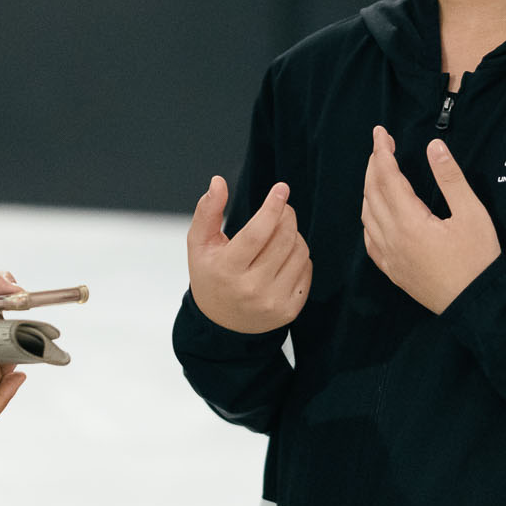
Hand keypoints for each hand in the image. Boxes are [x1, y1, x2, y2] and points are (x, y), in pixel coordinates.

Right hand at [187, 177, 312, 333]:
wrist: (221, 323)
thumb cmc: (210, 275)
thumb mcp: (199, 244)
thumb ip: (207, 211)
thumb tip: (218, 182)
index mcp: (227, 270)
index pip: (257, 233)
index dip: (272, 207)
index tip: (281, 188)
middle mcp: (251, 289)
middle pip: (283, 239)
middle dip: (286, 215)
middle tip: (281, 208)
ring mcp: (273, 302)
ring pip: (300, 252)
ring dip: (294, 234)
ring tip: (279, 234)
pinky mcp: (289, 310)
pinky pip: (307, 269)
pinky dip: (299, 257)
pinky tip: (283, 258)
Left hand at [361, 127, 500, 313]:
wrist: (479, 305)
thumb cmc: (479, 259)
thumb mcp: (472, 214)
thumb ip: (450, 178)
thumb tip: (434, 146)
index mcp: (409, 222)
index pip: (386, 177)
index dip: (381, 151)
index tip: (380, 132)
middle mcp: (392, 239)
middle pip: (372, 193)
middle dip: (374, 165)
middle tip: (381, 144)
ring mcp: (389, 257)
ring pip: (367, 215)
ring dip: (369, 189)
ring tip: (379, 170)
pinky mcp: (393, 271)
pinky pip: (370, 240)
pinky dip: (369, 218)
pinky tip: (375, 212)